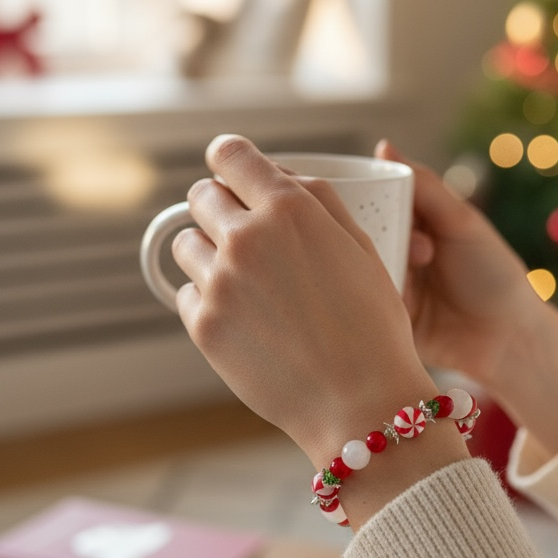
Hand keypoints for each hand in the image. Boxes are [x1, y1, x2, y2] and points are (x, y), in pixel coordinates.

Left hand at [172, 136, 434, 466]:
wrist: (360, 403)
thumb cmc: (371, 326)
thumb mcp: (361, 247)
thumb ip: (317, 200)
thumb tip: (277, 176)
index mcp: (289, 209)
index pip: (229, 155)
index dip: (228, 159)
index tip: (230, 170)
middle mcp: (247, 238)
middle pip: (201, 195)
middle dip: (220, 206)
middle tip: (244, 233)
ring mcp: (220, 282)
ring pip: (186, 242)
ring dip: (208, 251)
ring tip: (245, 279)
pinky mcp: (204, 326)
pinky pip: (187, 292)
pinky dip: (208, 298)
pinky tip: (244, 316)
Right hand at [375, 141, 557, 454]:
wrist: (509, 341)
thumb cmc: (494, 275)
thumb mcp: (462, 222)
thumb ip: (424, 186)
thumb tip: (383, 147)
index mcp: (412, 224)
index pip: (369, 201)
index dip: (365, 198)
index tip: (374, 202)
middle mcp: (394, 251)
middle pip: (358, 233)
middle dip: (378, 234)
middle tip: (422, 249)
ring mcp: (387, 285)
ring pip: (358, 266)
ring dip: (383, 264)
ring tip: (424, 270)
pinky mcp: (384, 318)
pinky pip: (364, 302)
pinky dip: (373, 295)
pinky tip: (399, 294)